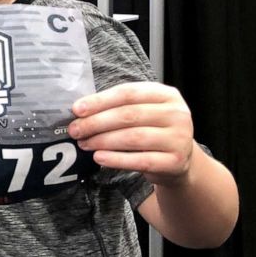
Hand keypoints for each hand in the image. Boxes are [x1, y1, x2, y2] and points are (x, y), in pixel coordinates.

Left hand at [68, 82, 195, 186]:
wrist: (178, 160)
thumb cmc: (152, 130)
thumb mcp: (142, 111)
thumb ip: (118, 107)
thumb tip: (80, 111)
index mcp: (167, 94)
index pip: (128, 93)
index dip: (100, 101)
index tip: (77, 109)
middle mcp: (178, 114)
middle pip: (129, 115)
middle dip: (96, 122)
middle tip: (75, 130)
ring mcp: (180, 139)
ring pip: (133, 137)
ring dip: (102, 141)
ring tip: (83, 143)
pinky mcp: (176, 162)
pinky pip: (141, 161)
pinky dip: (116, 159)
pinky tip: (99, 157)